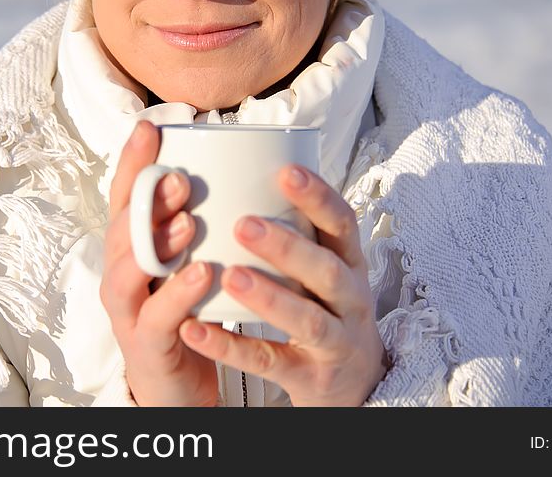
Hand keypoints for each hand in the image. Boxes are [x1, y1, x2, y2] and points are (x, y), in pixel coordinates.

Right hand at [100, 121, 218, 405]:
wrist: (177, 387)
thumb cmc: (185, 315)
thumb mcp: (184, 263)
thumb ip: (193, 225)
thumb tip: (230, 170)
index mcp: (133, 248)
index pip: (125, 198)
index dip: (132, 163)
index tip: (150, 127)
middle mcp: (122, 273)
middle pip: (122, 229)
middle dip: (148, 201)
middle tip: (177, 178)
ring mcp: (129, 310)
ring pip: (129, 271)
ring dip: (157, 243)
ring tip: (188, 221)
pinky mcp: (146, 344)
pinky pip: (158, 317)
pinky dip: (178, 295)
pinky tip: (202, 276)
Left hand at [178, 164, 389, 405]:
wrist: (354, 381)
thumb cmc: (326, 307)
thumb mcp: (324, 267)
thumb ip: (296, 231)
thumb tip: (241, 171)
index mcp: (350, 262)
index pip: (343, 223)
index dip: (319, 197)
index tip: (286, 171)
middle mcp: (351, 300)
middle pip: (327, 271)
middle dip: (287, 247)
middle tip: (244, 224)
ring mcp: (336, 341)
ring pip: (307, 319)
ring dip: (269, 296)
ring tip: (229, 275)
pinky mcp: (313, 377)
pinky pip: (270, 361)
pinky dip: (232, 347)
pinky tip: (197, 330)